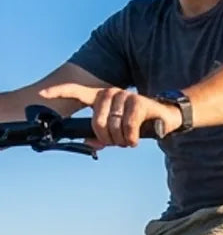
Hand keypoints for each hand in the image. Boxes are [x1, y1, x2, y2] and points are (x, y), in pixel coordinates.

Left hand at [38, 83, 183, 147]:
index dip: (60, 92)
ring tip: (128, 141)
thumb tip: (90, 143)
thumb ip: (102, 136)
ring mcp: (124, 95)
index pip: (77, 91)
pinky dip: (130, 138)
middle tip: (118, 143)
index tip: (44, 94)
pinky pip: (127, 126)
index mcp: (101, 97)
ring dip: (121, 140)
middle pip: (97, 122)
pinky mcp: (138, 101)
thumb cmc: (140, 123)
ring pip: (112, 126)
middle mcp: (110, 93)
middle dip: (107, 138)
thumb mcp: (119, 131)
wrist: (166, 117)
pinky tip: (134, 140)